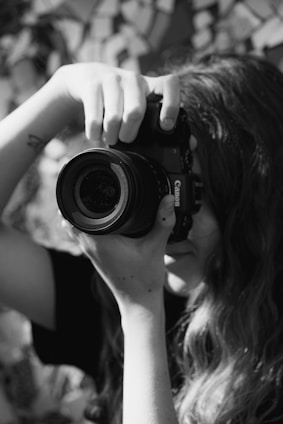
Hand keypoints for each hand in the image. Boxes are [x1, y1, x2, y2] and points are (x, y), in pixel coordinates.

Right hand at [55, 62, 179, 144]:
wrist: (87, 80)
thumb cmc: (121, 100)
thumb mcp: (141, 107)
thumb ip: (162, 123)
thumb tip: (192, 144)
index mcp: (150, 86)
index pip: (170, 84)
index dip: (171, 105)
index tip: (165, 126)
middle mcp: (133, 80)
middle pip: (136, 111)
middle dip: (130, 133)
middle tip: (126, 140)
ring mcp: (111, 80)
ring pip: (114, 117)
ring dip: (111, 136)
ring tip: (110, 139)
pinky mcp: (92, 85)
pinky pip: (94, 117)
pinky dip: (94, 132)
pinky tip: (95, 134)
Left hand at [66, 195, 174, 310]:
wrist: (140, 303)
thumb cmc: (144, 278)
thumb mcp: (156, 247)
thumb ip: (163, 221)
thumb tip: (168, 198)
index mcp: (98, 240)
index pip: (73, 215)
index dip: (74, 198)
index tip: (83, 185)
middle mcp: (89, 246)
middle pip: (70, 219)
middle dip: (76, 203)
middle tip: (89, 188)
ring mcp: (91, 253)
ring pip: (75, 228)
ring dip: (80, 215)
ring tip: (94, 200)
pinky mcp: (96, 257)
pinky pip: (84, 236)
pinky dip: (86, 225)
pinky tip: (102, 220)